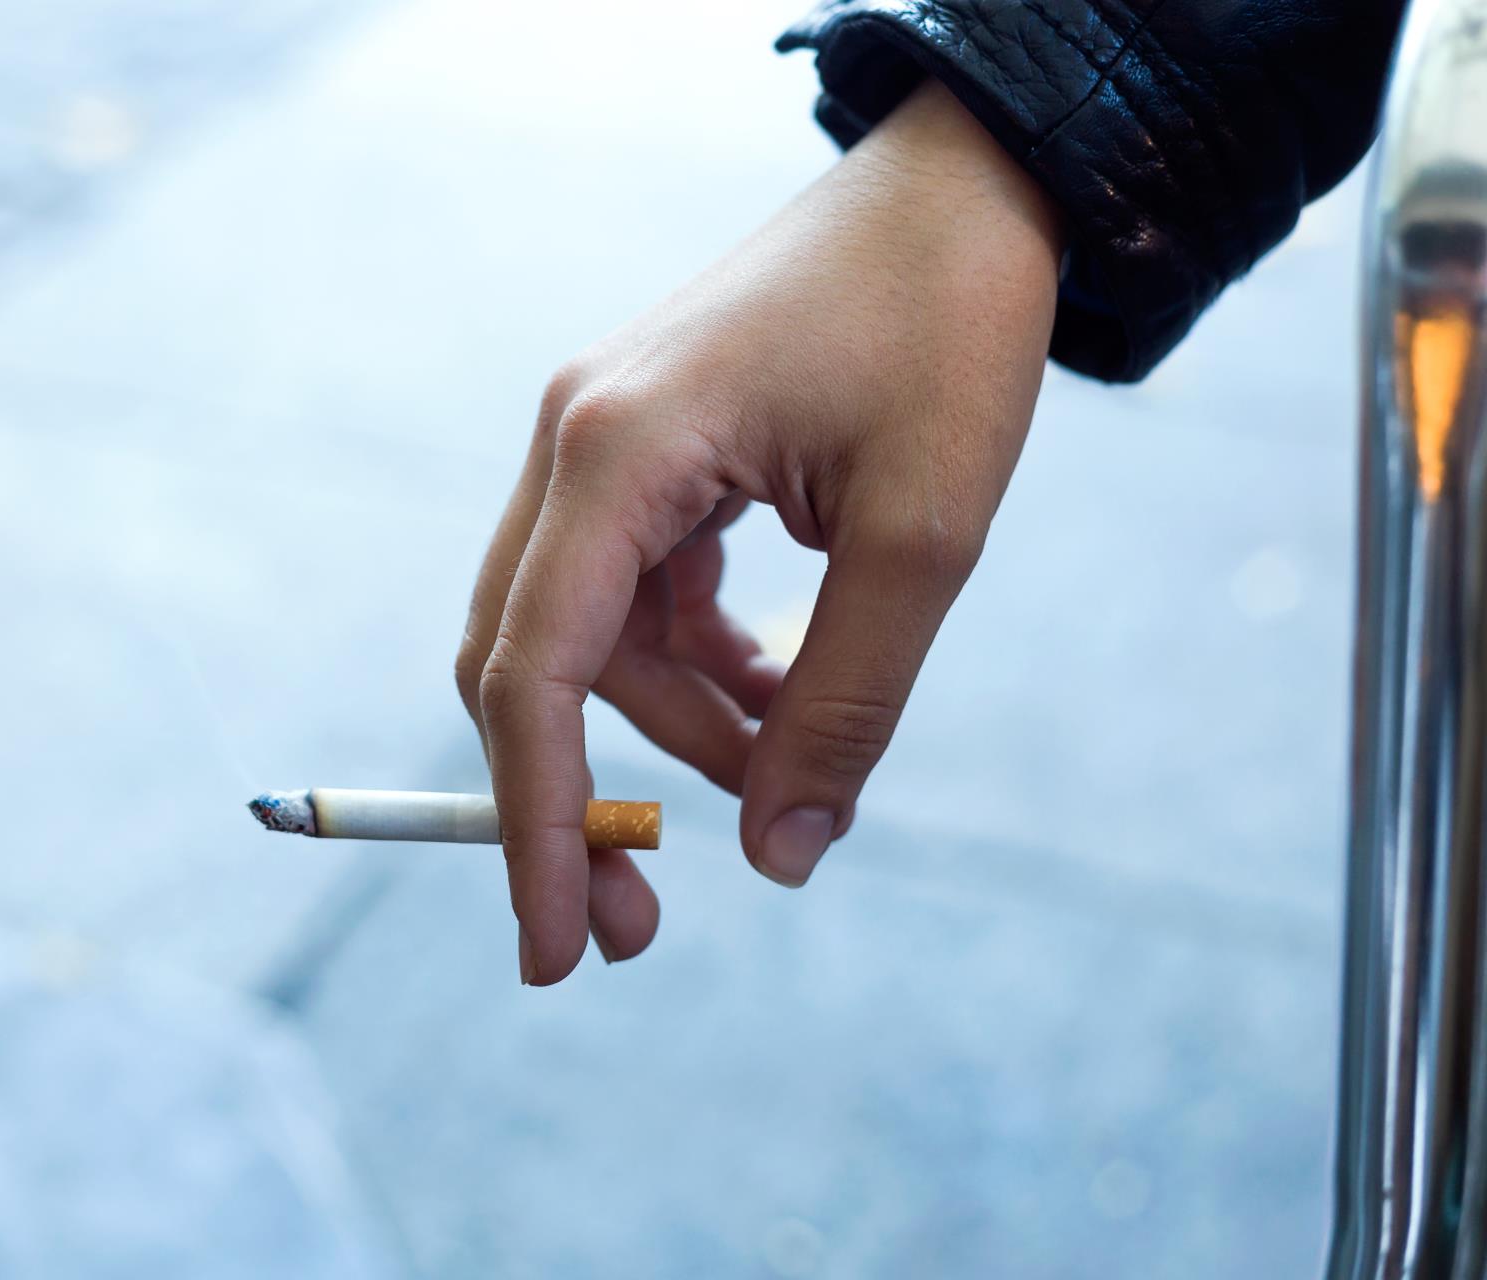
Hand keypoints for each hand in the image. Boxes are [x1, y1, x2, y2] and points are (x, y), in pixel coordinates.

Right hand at [455, 79, 1062, 984]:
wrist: (967, 181)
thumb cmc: (949, 326)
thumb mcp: (924, 535)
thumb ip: (845, 706)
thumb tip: (778, 857)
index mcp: (616, 452)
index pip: (535, 673)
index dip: (534, 822)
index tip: (557, 949)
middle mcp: (577, 443)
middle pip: (533, 664)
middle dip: (582, 796)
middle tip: (644, 922)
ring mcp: (604, 440)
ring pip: (594, 637)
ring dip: (674, 724)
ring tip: (783, 762)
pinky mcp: (649, 447)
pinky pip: (637, 590)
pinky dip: (694, 662)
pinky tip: (774, 687)